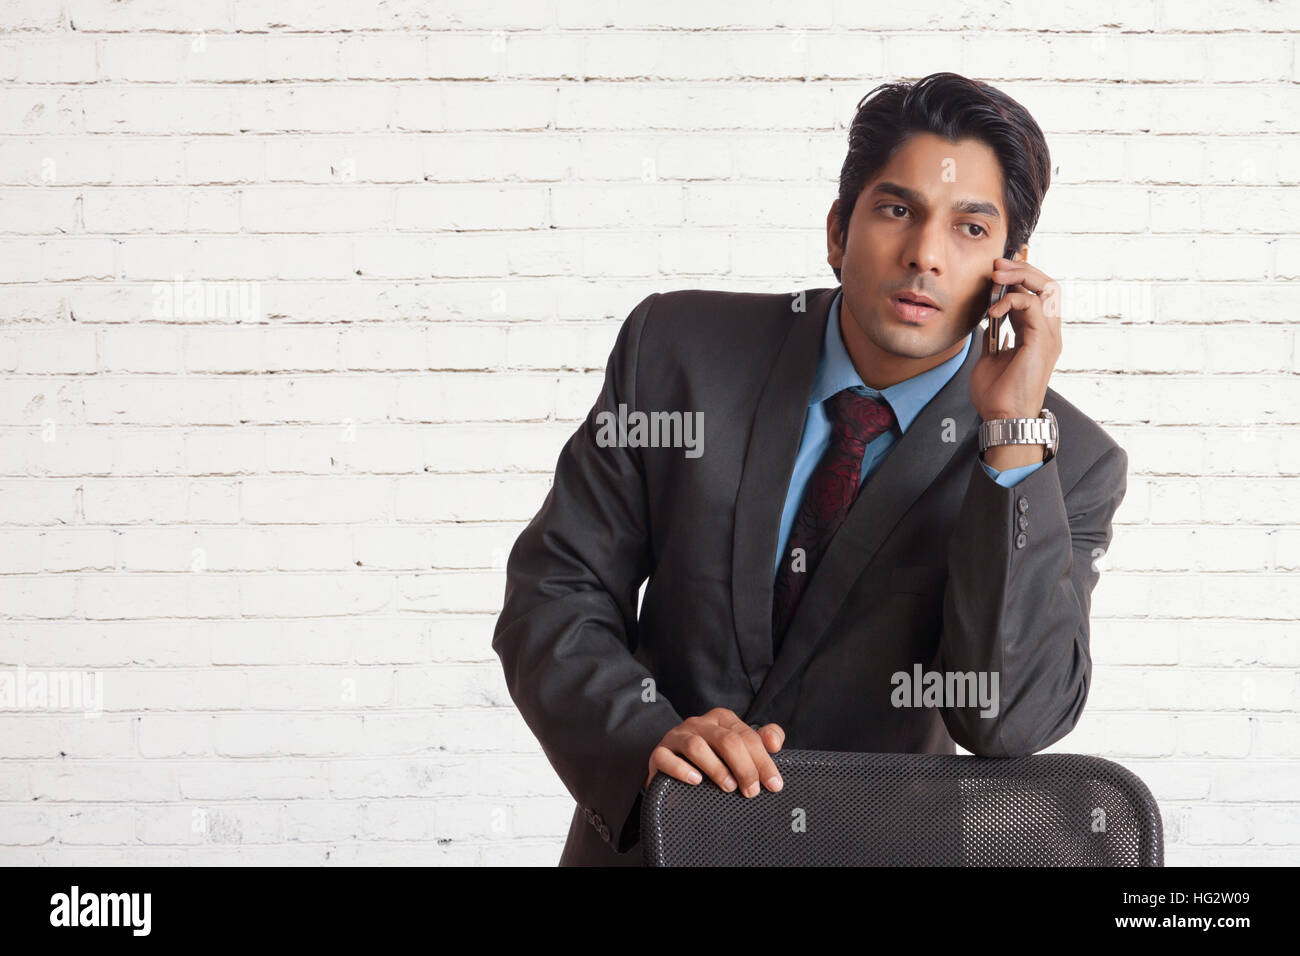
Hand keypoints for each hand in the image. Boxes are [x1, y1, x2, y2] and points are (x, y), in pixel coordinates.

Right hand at [645, 707, 784, 796]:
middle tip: (751, 791)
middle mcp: (698, 723)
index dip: (763, 761)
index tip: (774, 785)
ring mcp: (676, 736)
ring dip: (716, 768)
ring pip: (697, 746)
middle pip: (726, 740)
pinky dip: (681, 770)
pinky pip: (666, 758)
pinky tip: (696, 781)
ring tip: (728, 787)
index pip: (747, 735)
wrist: (674, 768)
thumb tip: (775, 743)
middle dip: (744, 767)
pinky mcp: (659, 753)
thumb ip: (761, 742)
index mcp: (721, 719)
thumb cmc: (712, 759)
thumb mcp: (738, 748)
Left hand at [970, 256, 1062, 422]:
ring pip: (1047, 289)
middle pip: (1047, 285)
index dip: (1019, 278)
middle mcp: (1048, 332)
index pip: (1037, 294)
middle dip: (1022, 270)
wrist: (1002, 417)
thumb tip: (986, 321)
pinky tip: (993, 310)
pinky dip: (1013, 300)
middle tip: (997, 264)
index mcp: (1037, 335)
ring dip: (1020, 277)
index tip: (996, 271)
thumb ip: (993, 336)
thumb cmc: (996, 395)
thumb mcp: (990, 357)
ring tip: (996, 276)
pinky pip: (1035, 306)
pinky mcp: (1043, 341)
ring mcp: (1049, 336)